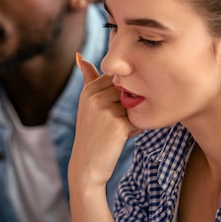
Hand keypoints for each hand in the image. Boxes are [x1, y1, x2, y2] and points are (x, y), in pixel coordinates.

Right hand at [68, 53, 139, 188]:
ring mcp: (106, 110)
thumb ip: (88, 78)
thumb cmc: (91, 132)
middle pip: (129, 90)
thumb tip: (80, 56)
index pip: (120, 78)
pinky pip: (140, 119)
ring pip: (136, 103)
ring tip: (121, 128)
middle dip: (131, 103)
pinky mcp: (118, 125)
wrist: (87, 164)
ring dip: (135, 115)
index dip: (124, 92)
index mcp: (90, 89)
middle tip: (119, 120)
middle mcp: (96, 96)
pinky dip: (138, 127)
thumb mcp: (86, 102)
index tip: (115, 107)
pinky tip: (125, 136)